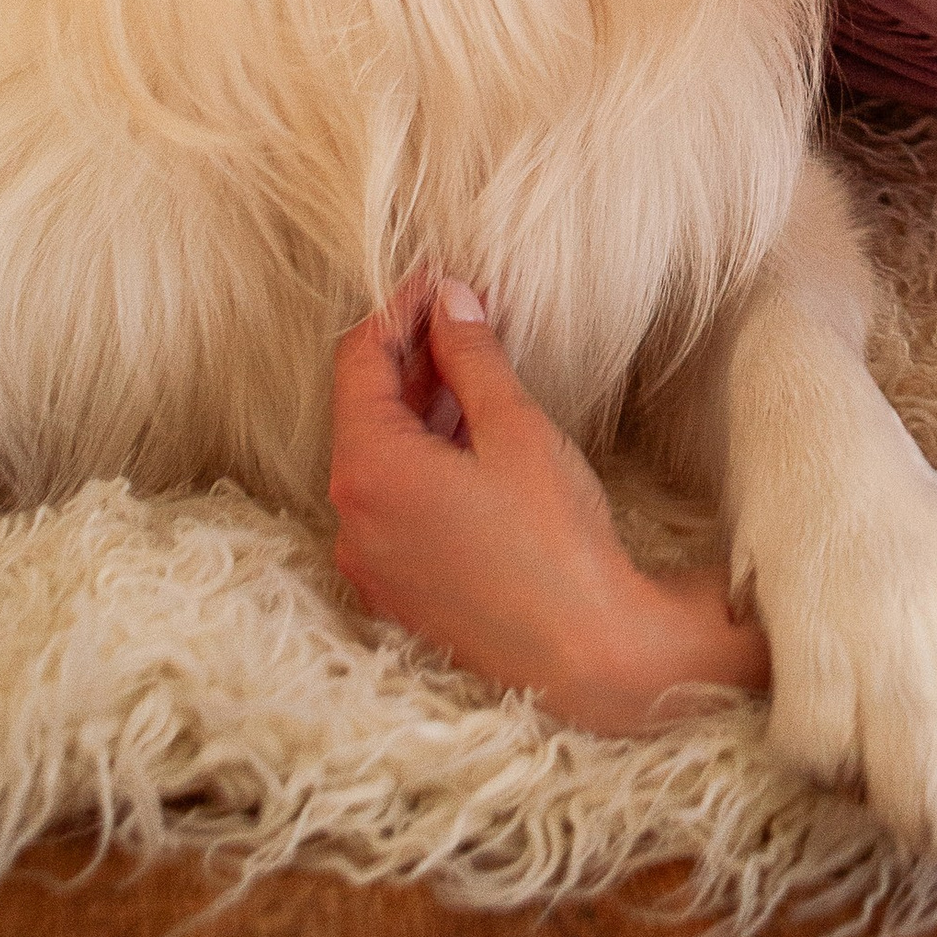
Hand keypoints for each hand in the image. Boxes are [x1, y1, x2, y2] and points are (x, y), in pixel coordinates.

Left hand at [328, 279, 764, 729]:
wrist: (586, 657)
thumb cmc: (555, 540)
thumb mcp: (515, 430)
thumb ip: (472, 358)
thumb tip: (449, 302)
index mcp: (368, 470)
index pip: (357, 360)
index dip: (397, 308)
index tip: (440, 279)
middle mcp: (350, 519)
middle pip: (363, 409)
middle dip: (411, 355)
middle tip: (465, 313)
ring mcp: (368, 562)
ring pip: (378, 458)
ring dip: (419, 408)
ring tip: (475, 369)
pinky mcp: (395, 591)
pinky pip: (391, 504)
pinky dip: (420, 460)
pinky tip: (469, 440)